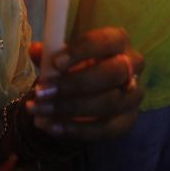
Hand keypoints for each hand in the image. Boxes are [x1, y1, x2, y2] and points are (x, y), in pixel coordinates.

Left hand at [26, 27, 143, 140]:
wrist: (91, 93)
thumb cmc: (77, 66)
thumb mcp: (62, 57)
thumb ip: (49, 54)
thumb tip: (36, 50)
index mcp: (118, 40)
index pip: (106, 41)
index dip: (82, 51)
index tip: (55, 63)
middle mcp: (132, 65)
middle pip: (111, 73)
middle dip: (74, 84)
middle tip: (41, 92)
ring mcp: (134, 95)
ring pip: (109, 102)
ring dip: (70, 108)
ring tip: (40, 111)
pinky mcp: (128, 121)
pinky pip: (107, 128)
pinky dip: (77, 129)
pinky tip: (52, 127)